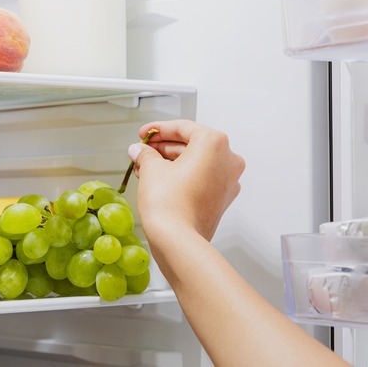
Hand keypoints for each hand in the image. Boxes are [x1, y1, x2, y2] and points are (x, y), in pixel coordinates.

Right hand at [128, 120, 244, 241]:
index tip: (144, 134)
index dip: (158, 129)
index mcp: (214, 143)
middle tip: (143, 150)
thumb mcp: (151, 169)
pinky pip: (201, 178)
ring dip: (170, 162)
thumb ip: (146, 154)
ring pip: (196, 163)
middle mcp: (228, 159)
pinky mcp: (222, 198)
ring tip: (145, 167)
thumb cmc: (169, 203)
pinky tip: (159, 180)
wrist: (177, 240)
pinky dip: (182, 176)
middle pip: (191, 145)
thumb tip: (140, 150)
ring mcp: (228, 181)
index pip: (183, 128)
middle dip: (163, 148)